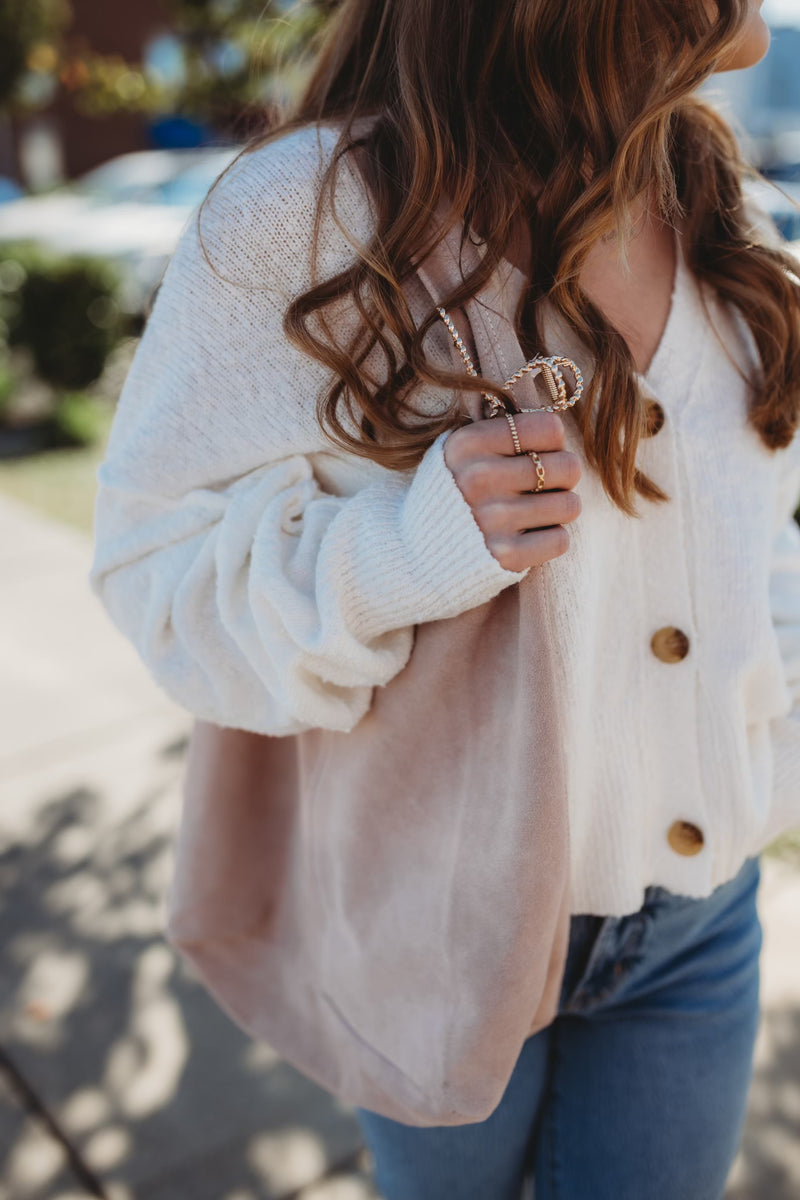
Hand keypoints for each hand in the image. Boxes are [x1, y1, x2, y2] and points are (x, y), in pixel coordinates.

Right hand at [443, 411, 581, 572]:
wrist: (415, 556)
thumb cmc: (452, 498)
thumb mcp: (460, 454)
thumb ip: (501, 433)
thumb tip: (557, 430)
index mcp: (469, 444)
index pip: (550, 429)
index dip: (552, 445)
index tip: (535, 458)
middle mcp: (479, 477)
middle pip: (569, 467)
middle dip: (561, 480)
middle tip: (542, 490)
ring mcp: (492, 519)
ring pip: (571, 505)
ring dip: (558, 511)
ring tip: (533, 514)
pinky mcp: (504, 556)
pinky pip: (561, 540)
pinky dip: (550, 540)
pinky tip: (527, 538)